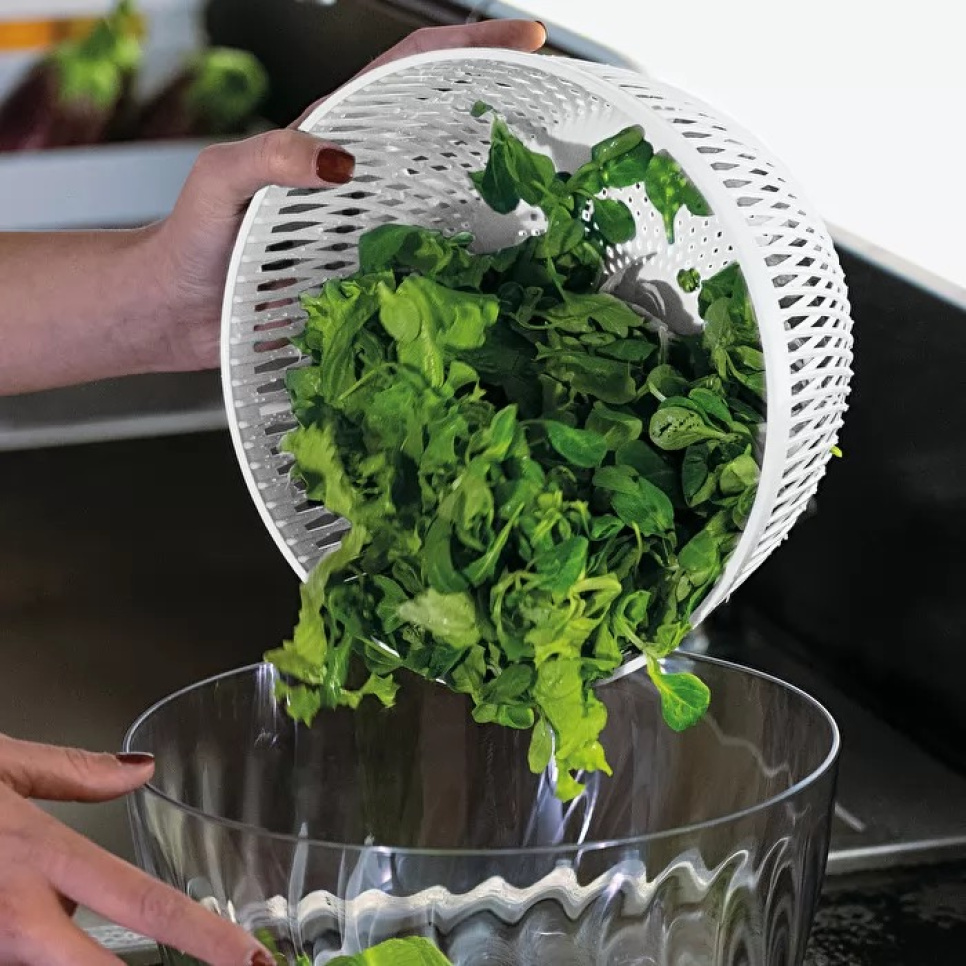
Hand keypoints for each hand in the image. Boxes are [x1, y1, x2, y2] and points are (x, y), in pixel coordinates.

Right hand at [0, 735, 275, 965]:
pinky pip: (23, 962)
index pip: (144, 901)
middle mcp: (19, 916)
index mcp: (42, 855)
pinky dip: (37, 947)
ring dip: (76, 952)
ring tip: (42, 892)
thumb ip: (75, 772)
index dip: (205, 937)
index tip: (252, 958)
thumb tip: (142, 769)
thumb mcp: (2, 767)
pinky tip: (23, 921)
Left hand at [140, 19, 546, 374]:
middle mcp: (358, 181)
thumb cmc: (188, 242)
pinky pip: (427, 263)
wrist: (177, 312)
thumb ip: (268, 158)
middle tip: (551, 109)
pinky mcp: (369, 280)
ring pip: (442, 198)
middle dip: (497, 107)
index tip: (520, 41)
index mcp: (327, 138)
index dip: (462, 48)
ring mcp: (367, 230)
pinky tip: (495, 271)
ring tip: (546, 185)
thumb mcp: (219, 181)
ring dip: (494, 188)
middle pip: (438, 129)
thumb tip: (343, 162)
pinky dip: (465, 261)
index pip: (403, 74)